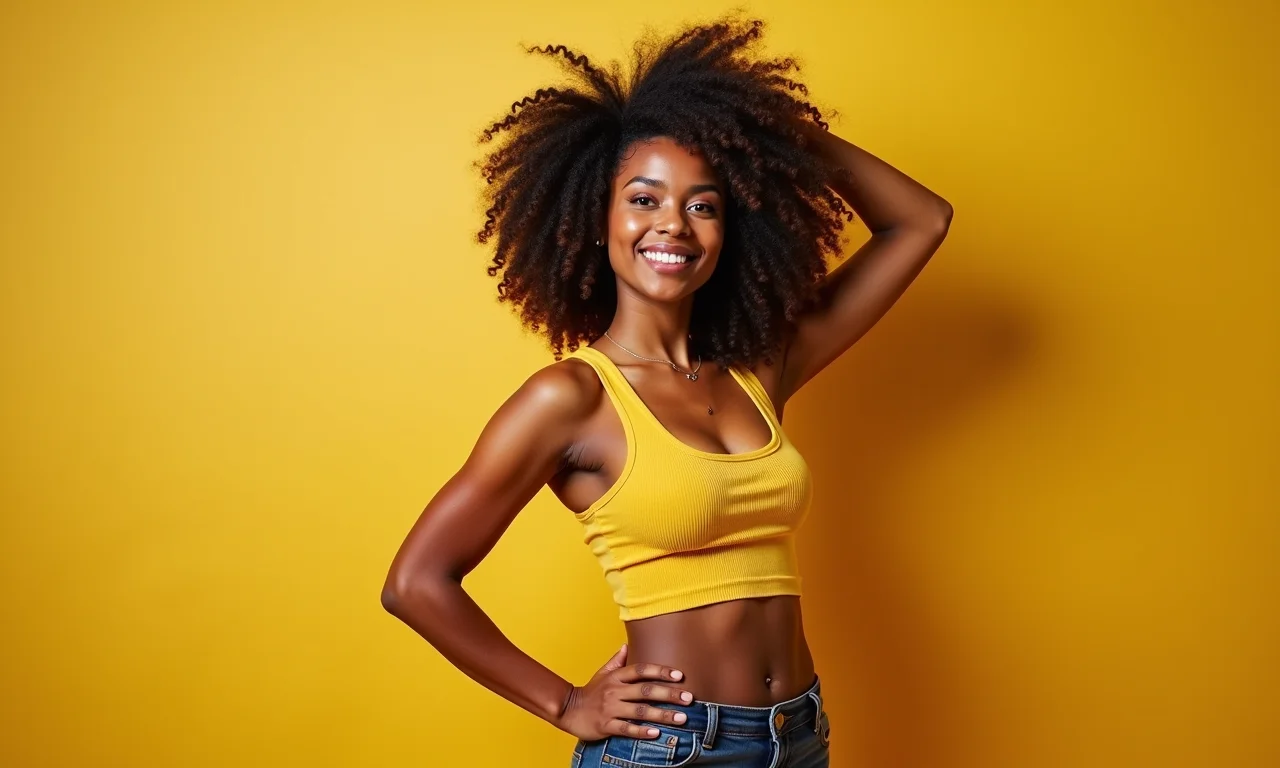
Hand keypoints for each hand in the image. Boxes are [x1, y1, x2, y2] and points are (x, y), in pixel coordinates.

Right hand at [556, 644, 694, 740]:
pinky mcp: (605, 725)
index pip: (641, 670)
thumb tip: (627, 645)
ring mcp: (610, 708)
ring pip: (639, 711)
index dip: (660, 671)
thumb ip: (617, 661)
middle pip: (645, 691)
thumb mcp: (602, 673)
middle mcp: (614, 691)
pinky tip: (656, 733)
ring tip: (681, 718)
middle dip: (669, 694)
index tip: (679, 675)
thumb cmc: (590, 692)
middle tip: (689, 698)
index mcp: (616, 677)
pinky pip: (626, 729)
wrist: (567, 709)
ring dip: (662, 715)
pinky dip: (641, 731)